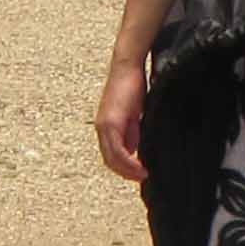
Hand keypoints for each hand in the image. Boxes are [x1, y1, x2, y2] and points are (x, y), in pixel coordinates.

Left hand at [95, 55, 148, 181]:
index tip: (139, 174)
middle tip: (141, 178)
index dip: (124, 168)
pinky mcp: (111, 122)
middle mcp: (101, 128)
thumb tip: (134, 149)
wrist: (128, 67)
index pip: (111, 155)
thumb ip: (132, 132)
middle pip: (110, 160)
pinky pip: (118, 150)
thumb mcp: (133, 115)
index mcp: (106, 127)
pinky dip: (129, 162)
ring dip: (128, 170)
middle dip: (126, 173)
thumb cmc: (132, 86)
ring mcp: (104, 126)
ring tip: (142, 175)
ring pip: (112, 158)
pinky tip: (140, 166)